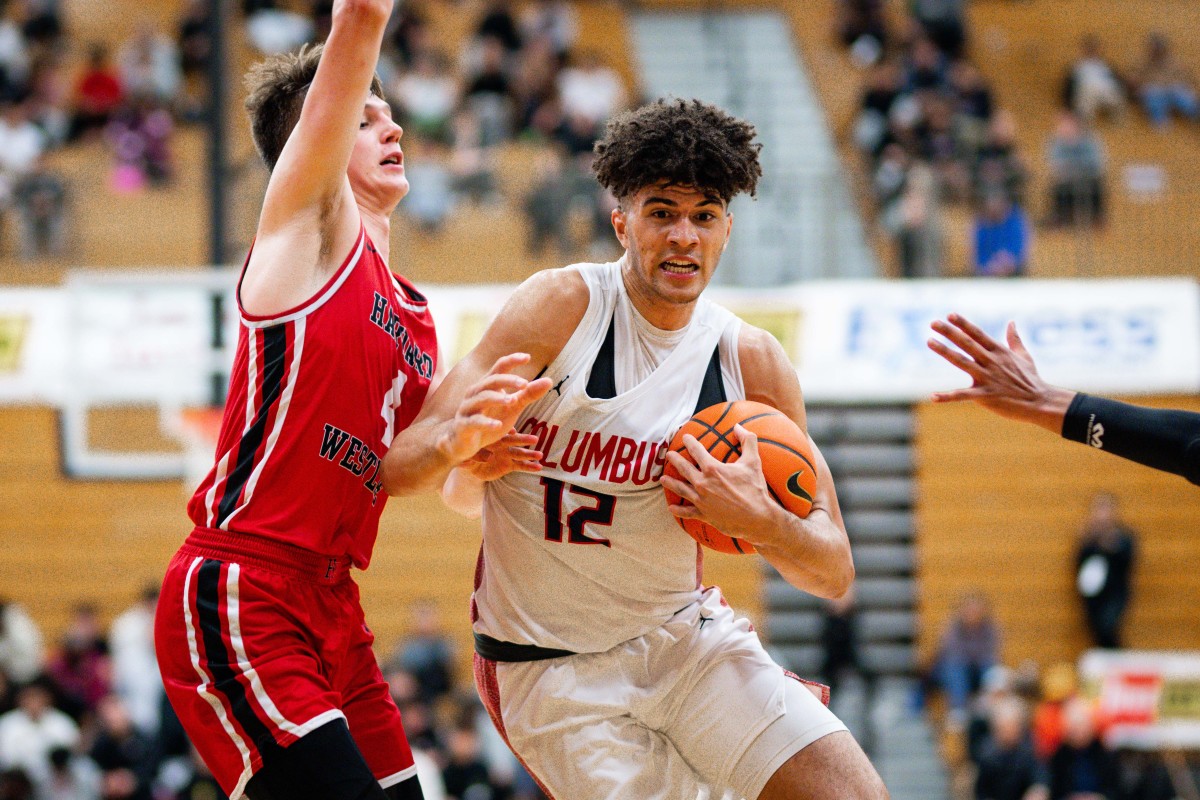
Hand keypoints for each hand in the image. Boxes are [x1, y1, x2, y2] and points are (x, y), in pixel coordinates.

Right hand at [436, 353, 551, 465]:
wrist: (462, 442)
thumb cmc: (489, 420)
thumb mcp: (512, 407)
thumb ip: (528, 394)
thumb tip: (549, 380)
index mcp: (487, 386)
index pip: (499, 367)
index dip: (512, 360)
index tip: (528, 357)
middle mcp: (476, 393)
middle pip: (491, 381)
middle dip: (508, 380)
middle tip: (525, 384)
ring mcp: (468, 409)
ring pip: (481, 398)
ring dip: (497, 398)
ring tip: (512, 400)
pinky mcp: (464, 426)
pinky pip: (474, 422)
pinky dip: (486, 423)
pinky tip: (498, 425)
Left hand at [459, 430, 542, 481]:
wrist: (472, 464)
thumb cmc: (468, 454)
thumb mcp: (466, 457)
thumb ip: (466, 459)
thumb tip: (462, 463)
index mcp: (492, 439)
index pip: (499, 435)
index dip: (505, 433)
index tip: (512, 432)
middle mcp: (502, 445)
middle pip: (514, 442)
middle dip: (524, 441)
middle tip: (535, 440)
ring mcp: (507, 454)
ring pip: (520, 453)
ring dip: (530, 454)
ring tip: (540, 455)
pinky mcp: (509, 465)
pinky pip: (521, 466)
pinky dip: (530, 467)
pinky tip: (539, 467)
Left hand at [660, 425, 778, 545]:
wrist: (757, 518)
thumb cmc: (755, 489)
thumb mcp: (753, 462)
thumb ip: (747, 441)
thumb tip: (738, 426)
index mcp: (712, 469)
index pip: (696, 451)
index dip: (690, 442)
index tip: (685, 437)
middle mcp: (702, 483)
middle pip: (684, 469)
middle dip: (675, 460)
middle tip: (668, 455)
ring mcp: (701, 500)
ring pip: (681, 489)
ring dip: (671, 483)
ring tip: (662, 479)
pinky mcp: (704, 514)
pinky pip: (688, 512)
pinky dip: (679, 510)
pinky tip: (671, 508)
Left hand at [927, 314, 1074, 432]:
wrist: (1040, 402)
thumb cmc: (1031, 379)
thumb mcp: (1024, 356)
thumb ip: (1014, 339)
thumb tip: (1012, 322)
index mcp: (999, 352)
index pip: (978, 334)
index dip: (963, 324)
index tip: (949, 315)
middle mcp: (992, 361)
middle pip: (967, 344)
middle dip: (950, 332)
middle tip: (933, 323)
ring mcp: (988, 378)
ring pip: (962, 362)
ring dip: (945, 351)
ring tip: (929, 341)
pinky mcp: (986, 395)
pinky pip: (964, 395)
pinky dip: (948, 397)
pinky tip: (933, 397)